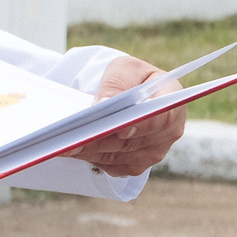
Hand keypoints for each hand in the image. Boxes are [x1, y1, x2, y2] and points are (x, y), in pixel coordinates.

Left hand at [69, 55, 188, 176]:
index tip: (121, 128)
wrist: (131, 95)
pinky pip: (112, 166)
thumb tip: (104, 102)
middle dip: (101, 140)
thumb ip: (117, 83)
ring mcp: (154, 152)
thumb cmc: (131, 80)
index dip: (142, 125)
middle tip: (73, 139)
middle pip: (133, 142)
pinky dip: (91, 158)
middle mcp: (169, 132)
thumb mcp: (125, 70)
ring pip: (118, 156)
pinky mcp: (137, 165)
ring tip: (63, 144)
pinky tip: (73, 150)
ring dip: (90, 151)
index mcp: (173, 103)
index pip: (162, 117)